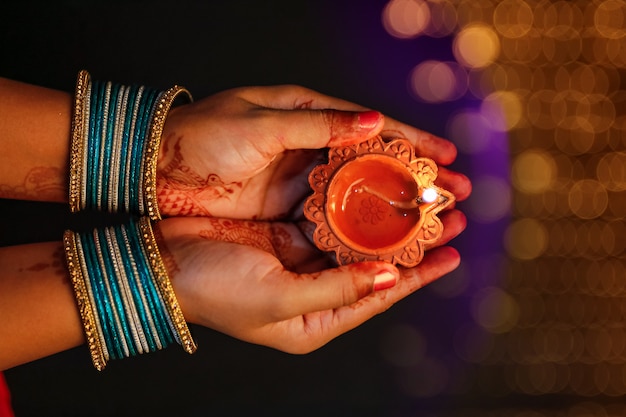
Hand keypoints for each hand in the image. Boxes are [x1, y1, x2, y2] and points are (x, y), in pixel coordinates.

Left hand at [156, 85, 470, 218]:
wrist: (154, 170)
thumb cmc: (201, 140)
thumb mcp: (258, 127)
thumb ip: (316, 126)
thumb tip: (374, 122)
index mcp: (305, 114)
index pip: (372, 127)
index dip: (413, 141)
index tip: (449, 158)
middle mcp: (308, 146)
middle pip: (374, 164)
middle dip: (415, 182)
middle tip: (456, 198)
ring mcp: (298, 180)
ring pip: (357, 195)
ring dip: (393, 210)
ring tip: (432, 225)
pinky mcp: (284, 207)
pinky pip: (330, 218)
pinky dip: (357, 228)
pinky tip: (384, 242)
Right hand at [156, 208, 465, 353]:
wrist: (161, 259)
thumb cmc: (214, 290)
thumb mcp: (279, 299)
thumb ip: (336, 290)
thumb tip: (389, 278)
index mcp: (315, 319)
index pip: (379, 297)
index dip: (418, 276)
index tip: (453, 255)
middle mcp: (314, 288)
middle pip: (373, 263)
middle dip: (409, 240)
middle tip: (447, 214)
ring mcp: (299, 257)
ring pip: (354, 235)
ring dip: (384, 216)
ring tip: (418, 194)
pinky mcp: (283, 230)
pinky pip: (326, 214)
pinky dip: (349, 200)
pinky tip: (371, 182)